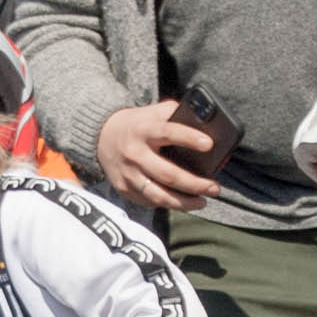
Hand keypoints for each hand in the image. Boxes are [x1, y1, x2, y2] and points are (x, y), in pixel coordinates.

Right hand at [95, 101, 219, 211]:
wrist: (102, 137)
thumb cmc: (136, 125)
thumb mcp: (152, 112)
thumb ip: (174, 114)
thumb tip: (203, 121)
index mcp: (143, 130)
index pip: (168, 132)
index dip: (189, 138)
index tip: (209, 144)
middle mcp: (134, 154)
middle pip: (168, 174)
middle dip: (195, 183)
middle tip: (214, 187)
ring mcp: (128, 174)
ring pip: (158, 195)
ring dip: (184, 202)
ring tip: (202, 202)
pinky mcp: (124, 188)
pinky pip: (149, 201)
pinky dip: (168, 203)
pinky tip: (182, 202)